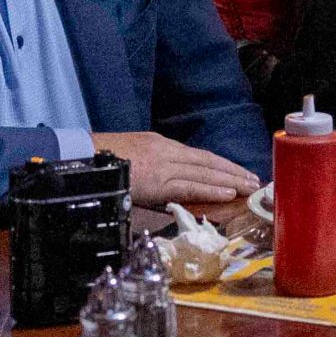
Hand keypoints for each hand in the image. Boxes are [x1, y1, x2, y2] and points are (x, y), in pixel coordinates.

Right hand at [100, 130, 259, 211]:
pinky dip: (211, 189)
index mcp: (160, 143)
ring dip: (230, 180)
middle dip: (233, 170)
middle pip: (208, 161)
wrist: (81, 158)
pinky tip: (228, 192)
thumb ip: (153, 165)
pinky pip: (189, 186)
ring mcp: (163, 165)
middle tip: (254, 179)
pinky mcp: (157, 181)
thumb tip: (168, 180)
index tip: (239, 172)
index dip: (221, 164)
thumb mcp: (133, 155)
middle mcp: (166, 150)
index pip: (199, 155)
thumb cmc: (102, 159)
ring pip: (204, 173)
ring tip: (249, 187)